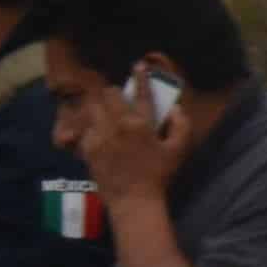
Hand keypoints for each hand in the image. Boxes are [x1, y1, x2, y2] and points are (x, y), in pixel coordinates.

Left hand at [60, 69, 196, 209]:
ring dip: (99, 107)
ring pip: (93, 108)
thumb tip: (175, 108)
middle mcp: (118, 125)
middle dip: (114, 94)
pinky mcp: (87, 148)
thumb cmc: (158, 176)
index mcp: (141, 123)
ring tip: (104, 114)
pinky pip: (85, 128)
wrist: (133, 200)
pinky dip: (91, 128)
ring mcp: (100, 135)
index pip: (141, 92)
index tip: (138, 65)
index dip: (141, 76)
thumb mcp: (178, 151)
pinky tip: (97, 134)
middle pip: (109, 94)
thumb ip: (181, 125)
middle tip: (118, 100)